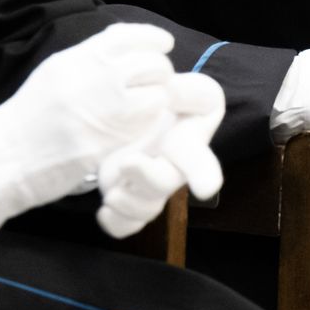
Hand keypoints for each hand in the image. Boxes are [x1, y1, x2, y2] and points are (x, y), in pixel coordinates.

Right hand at [0, 24, 183, 237]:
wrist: (6, 155)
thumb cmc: (32, 114)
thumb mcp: (57, 71)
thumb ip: (91, 57)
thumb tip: (127, 43)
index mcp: (80, 57)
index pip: (132, 35)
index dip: (154, 39)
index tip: (162, 46)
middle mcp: (96, 78)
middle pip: (154, 64)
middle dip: (159, 74)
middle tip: (152, 85)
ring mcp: (105, 111)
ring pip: (158, 96)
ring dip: (157, 102)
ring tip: (143, 110)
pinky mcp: (111, 142)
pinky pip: (148, 127)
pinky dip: (149, 127)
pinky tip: (135, 129)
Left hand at [94, 75, 225, 239]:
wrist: (132, 110)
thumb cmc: (163, 98)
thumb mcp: (175, 86)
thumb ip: (180, 89)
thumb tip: (167, 88)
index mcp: (188, 140)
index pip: (201, 153)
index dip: (204, 173)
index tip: (206, 187)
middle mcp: (172, 167)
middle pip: (166, 182)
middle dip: (148, 179)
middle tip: (127, 162)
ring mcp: (149, 183)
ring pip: (148, 209)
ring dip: (130, 206)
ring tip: (113, 194)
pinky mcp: (130, 193)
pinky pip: (127, 222)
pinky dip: (116, 222)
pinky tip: (104, 211)